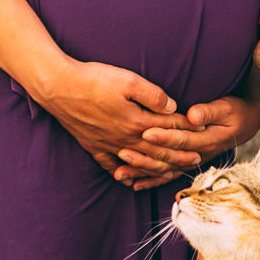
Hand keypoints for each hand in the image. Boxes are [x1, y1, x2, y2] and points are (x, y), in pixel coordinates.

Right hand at [34, 59, 201, 180]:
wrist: (57, 87)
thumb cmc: (93, 79)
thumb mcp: (127, 80)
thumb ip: (152, 95)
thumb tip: (173, 107)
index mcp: (136, 122)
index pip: (168, 128)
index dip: (187, 128)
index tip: (203, 130)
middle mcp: (124, 138)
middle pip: (157, 151)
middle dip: (179, 155)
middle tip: (197, 160)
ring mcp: (108, 145)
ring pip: (138, 162)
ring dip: (157, 168)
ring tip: (171, 172)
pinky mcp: (92, 145)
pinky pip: (111, 165)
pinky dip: (123, 174)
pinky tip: (129, 180)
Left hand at [114, 68, 259, 190]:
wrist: (244, 124)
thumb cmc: (235, 111)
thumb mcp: (227, 107)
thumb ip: (209, 111)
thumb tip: (193, 115)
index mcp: (208, 140)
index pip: (182, 140)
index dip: (165, 137)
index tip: (146, 133)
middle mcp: (198, 155)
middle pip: (168, 159)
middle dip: (145, 157)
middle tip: (123, 152)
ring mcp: (192, 162)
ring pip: (164, 171)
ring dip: (142, 173)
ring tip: (120, 174)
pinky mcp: (187, 164)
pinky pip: (167, 176)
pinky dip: (151, 181)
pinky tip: (134, 185)